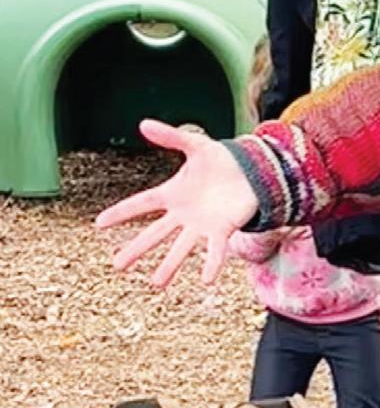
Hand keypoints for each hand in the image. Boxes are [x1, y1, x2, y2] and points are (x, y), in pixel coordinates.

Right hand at [95, 119, 258, 287]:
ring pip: (181, 248)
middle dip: (136, 249)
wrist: (252, 171)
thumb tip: (142, 123)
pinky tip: (206, 279)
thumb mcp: (196, 144)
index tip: (98, 224)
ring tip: (156, 284)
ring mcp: (201, 225)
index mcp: (172, 193)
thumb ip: (171, 136)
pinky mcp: (223, 229)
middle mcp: (183, 214)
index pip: (141, 203)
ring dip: (169, 265)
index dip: (121, 212)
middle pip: (155, 234)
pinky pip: (215, 250)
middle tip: (116, 266)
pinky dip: (211, 263)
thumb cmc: (220, 159)